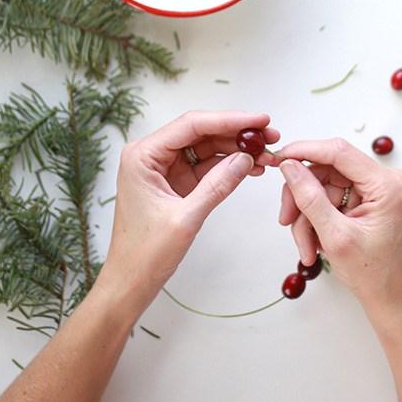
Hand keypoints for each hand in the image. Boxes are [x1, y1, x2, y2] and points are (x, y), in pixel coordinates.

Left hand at [98, 110, 279, 312]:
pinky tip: (251, 167)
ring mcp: (164, 169)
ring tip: (268, 154)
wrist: (131, 281)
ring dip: (237, 150)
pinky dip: (229, 166)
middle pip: (202, 132)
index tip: (259, 120)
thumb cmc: (143, 254)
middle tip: (270, 135)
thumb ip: (217, 186)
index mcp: (142, 156)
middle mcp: (151, 156)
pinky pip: (206, 167)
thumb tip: (245, 159)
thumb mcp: (185, 218)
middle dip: (237, 134)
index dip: (229, 120)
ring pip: (207, 148)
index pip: (192, 125)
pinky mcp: (175, 183)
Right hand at [277, 138, 401, 324]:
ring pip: (326, 187)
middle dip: (303, 198)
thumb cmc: (373, 274)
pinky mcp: (371, 199)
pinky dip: (318, 218)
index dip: (305, 151)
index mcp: (389, 185)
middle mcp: (388, 181)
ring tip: (305, 246)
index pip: (339, 152)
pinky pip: (333, 198)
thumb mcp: (335, 236)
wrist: (390, 298)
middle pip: (328, 171)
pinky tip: (315, 242)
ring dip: (308, 215)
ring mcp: (380, 190)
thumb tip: (289, 166)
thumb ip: (309, 197)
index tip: (279, 158)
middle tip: (286, 220)